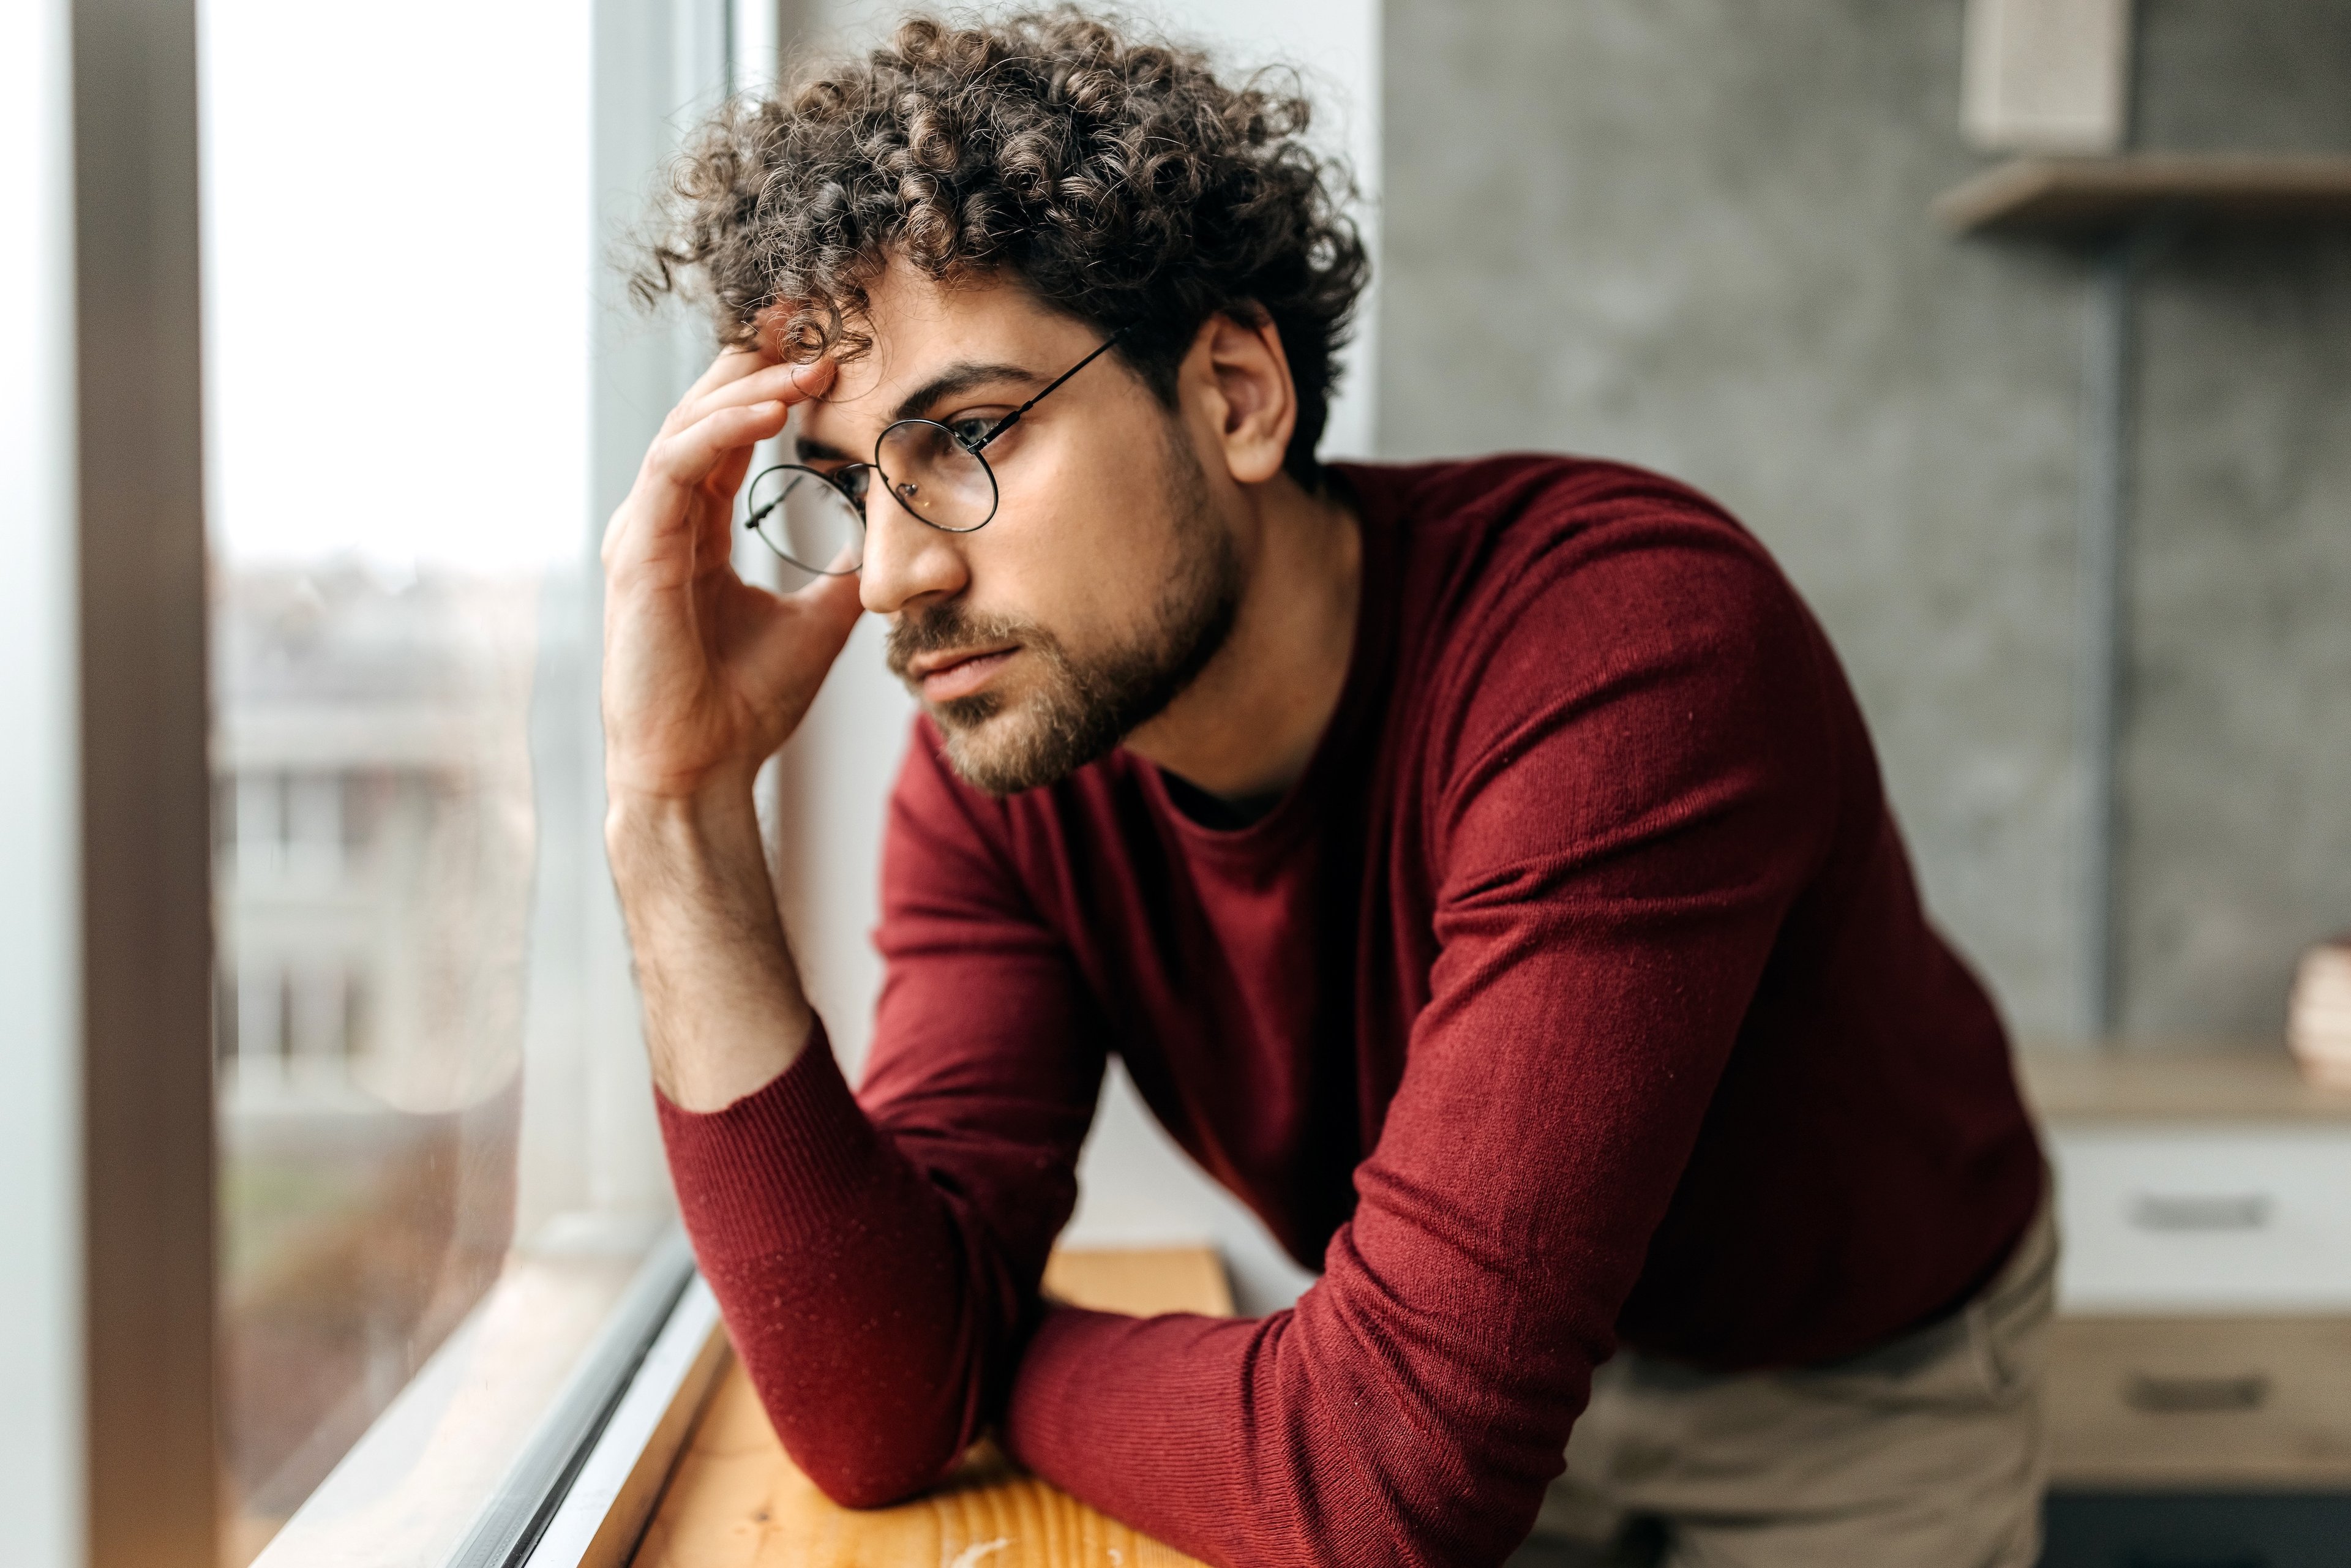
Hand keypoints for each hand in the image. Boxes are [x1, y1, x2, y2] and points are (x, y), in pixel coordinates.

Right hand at [601, 349, 857, 806]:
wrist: (703, 774)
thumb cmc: (743, 709)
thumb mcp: (815, 626)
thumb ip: (840, 577)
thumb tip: (889, 544)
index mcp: (693, 532)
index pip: (727, 434)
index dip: (768, 383)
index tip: (821, 343)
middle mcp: (660, 522)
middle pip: (702, 412)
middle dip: (753, 359)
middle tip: (807, 314)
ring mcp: (641, 533)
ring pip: (687, 427)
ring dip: (748, 387)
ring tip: (807, 358)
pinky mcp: (636, 553)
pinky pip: (675, 464)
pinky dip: (722, 429)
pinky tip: (772, 407)